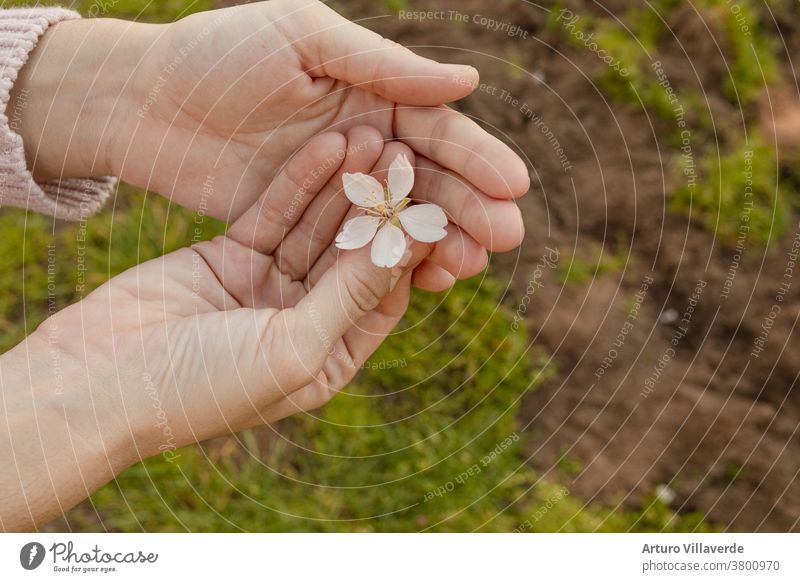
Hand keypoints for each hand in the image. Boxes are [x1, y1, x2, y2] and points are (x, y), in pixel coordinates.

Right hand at [1, 130, 435, 529]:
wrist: (99, 379)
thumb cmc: (203, 387)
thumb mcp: (292, 348)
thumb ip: (350, 298)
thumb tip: (408, 253)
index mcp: (329, 357)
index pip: (381, 295)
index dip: (405, 250)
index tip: (426, 203)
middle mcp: (304, 321)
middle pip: (352, 255)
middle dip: (376, 208)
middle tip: (403, 156)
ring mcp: (268, 286)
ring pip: (317, 228)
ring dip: (343, 186)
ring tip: (371, 138)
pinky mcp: (232, 256)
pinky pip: (274, 214)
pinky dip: (299, 184)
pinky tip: (326, 148)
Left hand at [12, 1, 526, 287]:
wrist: (143, 101)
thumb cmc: (219, 56)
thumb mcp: (304, 39)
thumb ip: (384, 66)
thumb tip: (469, 83)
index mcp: (369, 91)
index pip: (434, 128)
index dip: (475, 157)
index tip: (513, 187)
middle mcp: (361, 141)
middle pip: (426, 179)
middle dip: (468, 207)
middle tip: (506, 239)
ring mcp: (333, 189)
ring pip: (398, 219)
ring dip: (437, 241)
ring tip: (471, 265)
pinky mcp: (303, 225)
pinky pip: (354, 247)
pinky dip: (387, 262)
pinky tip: (420, 279)